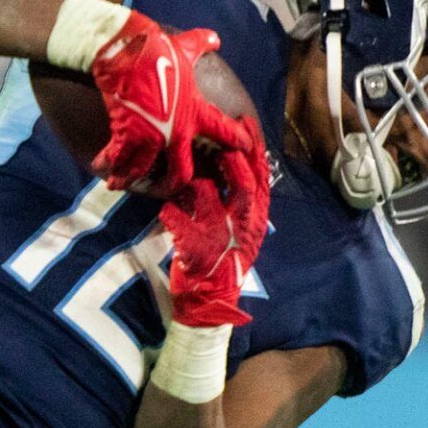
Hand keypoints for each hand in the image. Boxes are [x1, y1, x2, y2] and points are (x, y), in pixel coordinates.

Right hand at [89, 12, 253, 192]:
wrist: (126, 50)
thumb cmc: (156, 48)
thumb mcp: (183, 46)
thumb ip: (200, 44)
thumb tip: (214, 38)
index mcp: (194, 111)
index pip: (223, 131)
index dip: (236, 141)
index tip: (246, 149)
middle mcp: (176, 130)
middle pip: (181, 172)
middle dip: (172, 186)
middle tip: (166, 189)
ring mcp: (151, 135)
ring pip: (143, 171)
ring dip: (129, 179)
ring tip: (119, 182)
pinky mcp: (126, 134)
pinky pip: (116, 159)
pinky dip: (107, 164)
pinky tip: (100, 166)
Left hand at [155, 128, 270, 326]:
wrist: (211, 303)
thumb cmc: (222, 261)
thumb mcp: (239, 231)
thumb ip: (237, 202)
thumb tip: (231, 165)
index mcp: (255, 219)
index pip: (260, 178)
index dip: (254, 149)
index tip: (246, 124)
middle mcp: (243, 227)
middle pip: (242, 185)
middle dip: (230, 162)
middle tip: (218, 143)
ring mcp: (222, 238)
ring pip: (208, 198)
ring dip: (194, 185)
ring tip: (184, 180)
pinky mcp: (198, 251)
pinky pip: (180, 224)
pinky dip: (172, 214)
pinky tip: (166, 211)